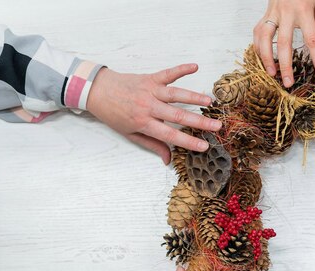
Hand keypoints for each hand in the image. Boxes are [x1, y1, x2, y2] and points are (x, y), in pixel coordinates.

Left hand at [87, 65, 221, 163]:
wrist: (97, 90)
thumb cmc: (114, 114)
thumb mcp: (130, 134)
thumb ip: (152, 145)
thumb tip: (168, 160)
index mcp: (143, 122)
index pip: (170, 134)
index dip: (188, 142)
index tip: (204, 146)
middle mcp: (148, 106)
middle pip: (178, 115)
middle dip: (199, 122)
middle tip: (217, 126)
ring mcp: (150, 90)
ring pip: (176, 95)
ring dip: (194, 97)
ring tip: (210, 102)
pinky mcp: (150, 78)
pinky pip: (168, 73)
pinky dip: (181, 69)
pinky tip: (195, 67)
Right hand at [254, 0, 314, 86]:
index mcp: (304, 11)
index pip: (313, 40)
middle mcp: (286, 13)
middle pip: (285, 44)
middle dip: (286, 66)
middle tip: (288, 83)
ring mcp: (272, 13)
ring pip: (265, 39)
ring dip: (267, 59)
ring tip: (271, 74)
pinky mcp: (264, 13)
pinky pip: (258, 32)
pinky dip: (258, 47)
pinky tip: (262, 60)